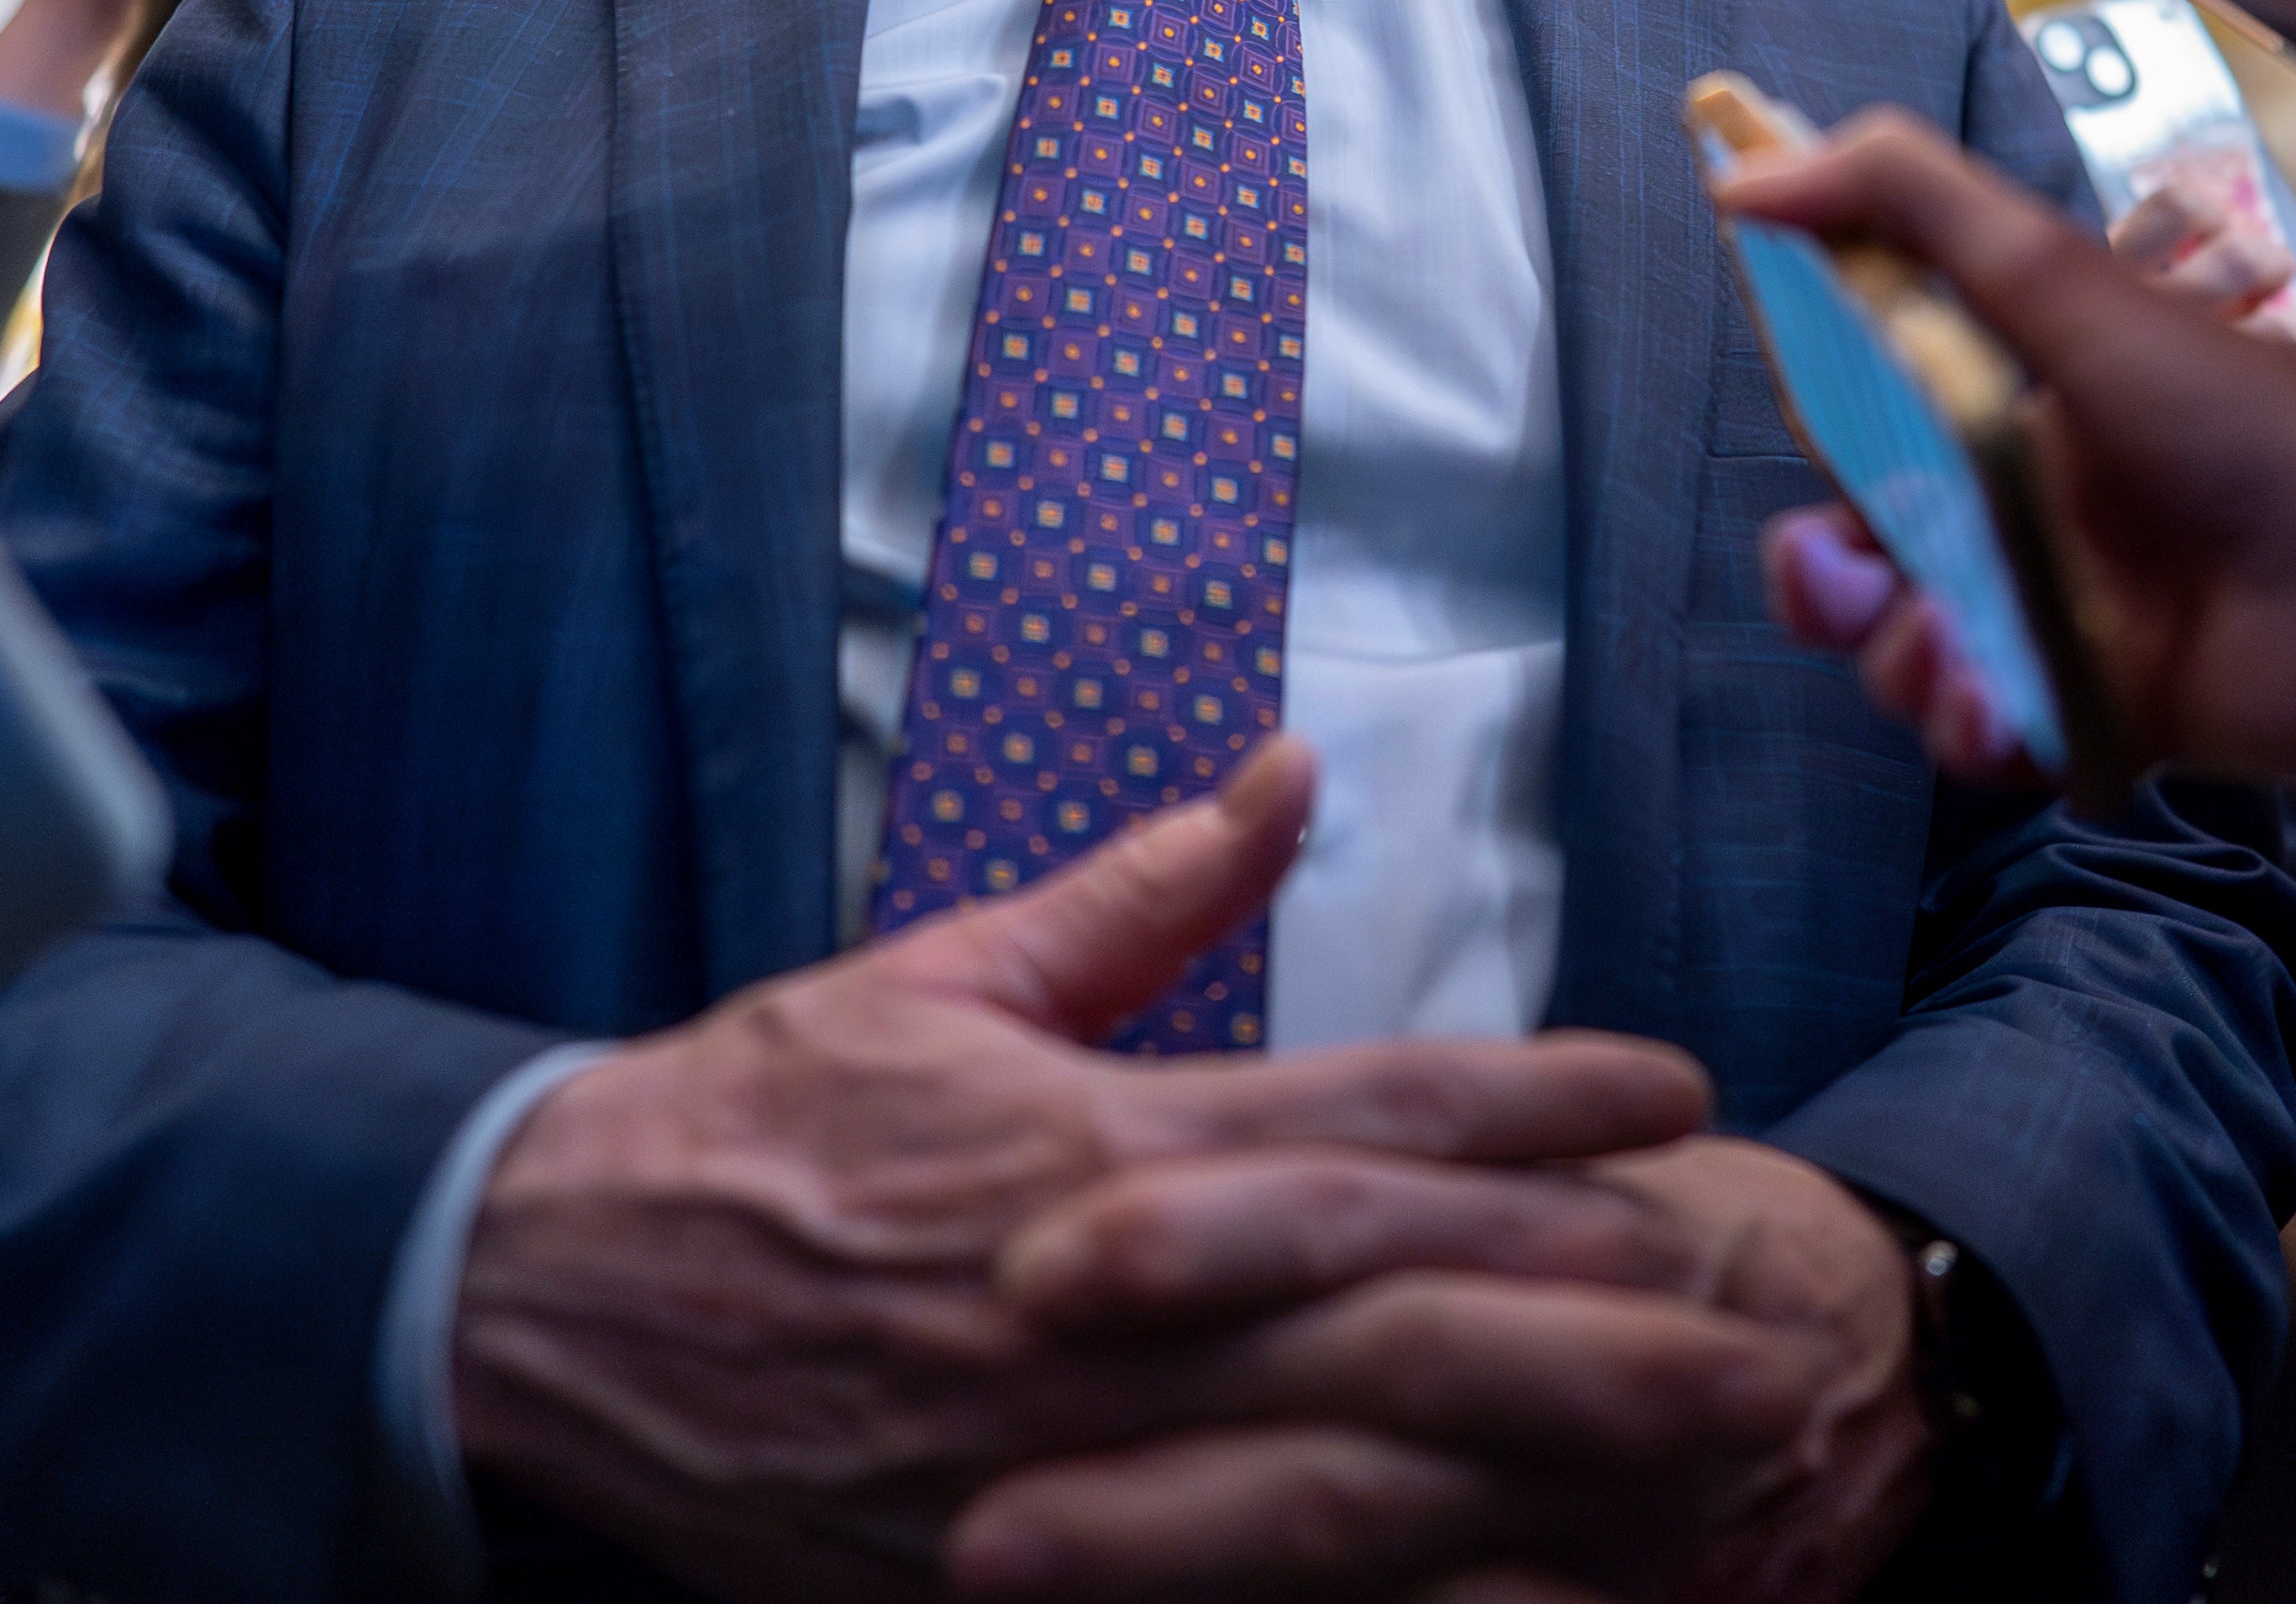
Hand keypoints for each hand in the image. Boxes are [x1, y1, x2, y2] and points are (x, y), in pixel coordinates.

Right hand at [451, 740, 1742, 1601]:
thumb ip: (1132, 894)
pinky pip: (1230, 1597)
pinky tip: (1504, 1595)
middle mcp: (1105, 1298)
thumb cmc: (748, 1123)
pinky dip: (1377, 1599)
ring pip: (1344, 1470)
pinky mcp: (1018, 1571)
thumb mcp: (933, 973)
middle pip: (1397, 1307)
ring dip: (1529, 1467)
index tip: (1675, 1087)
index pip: (1363, 1111)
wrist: (540, 1298)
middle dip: (1592, 1315)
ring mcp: (1067, 1456)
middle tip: (1756, 1314)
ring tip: (1694, 1465)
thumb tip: (1282, 775)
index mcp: (1093, 1138)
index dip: (1535, 1101)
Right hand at [1762, 131, 2295, 786]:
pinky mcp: (2085, 711)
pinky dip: (1976, 725)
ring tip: (1966, 654)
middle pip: (1864, 553)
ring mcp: (2053, 612)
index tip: (1800, 448)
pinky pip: (1976, 733)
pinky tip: (2010, 705)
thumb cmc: (2244, 422)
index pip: (1865, 421)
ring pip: (1906, 652)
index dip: (1818, 444)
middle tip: (1846, 579)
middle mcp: (2027, 501)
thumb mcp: (2062, 276)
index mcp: (2018, 394)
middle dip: (1830, 577)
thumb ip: (1906, 202)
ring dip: (1908, 659)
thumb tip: (1751, 169)